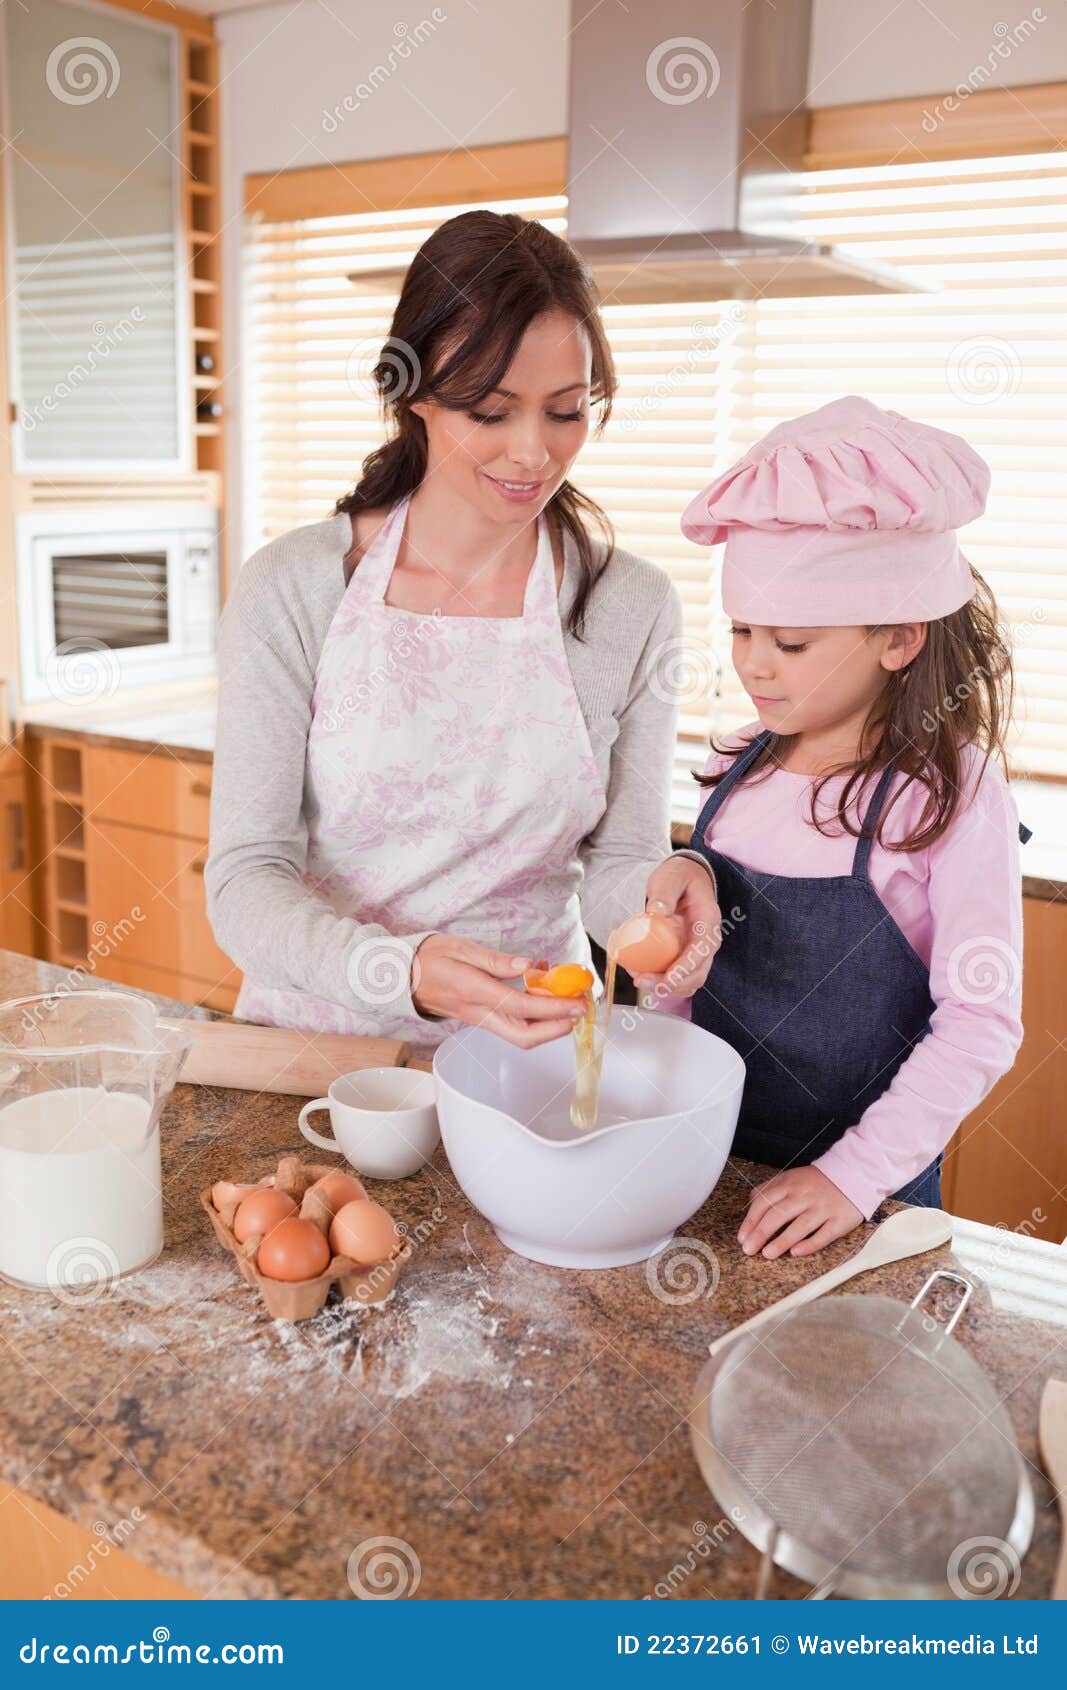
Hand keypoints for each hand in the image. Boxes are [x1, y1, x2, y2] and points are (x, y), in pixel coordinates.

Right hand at [411, 935, 583, 1048]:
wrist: (401, 975)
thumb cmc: (428, 958)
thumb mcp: (460, 948)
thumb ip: (495, 960)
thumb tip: (528, 965)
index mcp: (473, 992)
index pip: (520, 1006)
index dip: (552, 1007)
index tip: (576, 1003)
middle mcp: (479, 1012)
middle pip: (524, 1036)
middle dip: (556, 1029)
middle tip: (578, 1009)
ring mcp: (481, 1018)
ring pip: (521, 1033)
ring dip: (550, 1021)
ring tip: (568, 996)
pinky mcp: (484, 1017)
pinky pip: (514, 1020)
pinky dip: (535, 1009)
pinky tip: (543, 982)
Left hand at [630, 856, 721, 996]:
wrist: (685, 879)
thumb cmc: (680, 877)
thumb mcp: (671, 876)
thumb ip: (664, 891)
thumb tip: (657, 911)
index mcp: (708, 919)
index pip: (703, 948)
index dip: (687, 966)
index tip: (669, 977)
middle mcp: (706, 939)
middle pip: (697, 972)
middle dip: (672, 983)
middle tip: (642, 980)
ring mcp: (696, 951)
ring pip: (689, 981)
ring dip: (665, 987)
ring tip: (639, 980)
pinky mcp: (685, 956)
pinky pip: (677, 977)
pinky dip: (662, 982)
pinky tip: (641, 975)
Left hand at [738, 1167, 862, 1258]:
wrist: (853, 1174)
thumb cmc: (817, 1182)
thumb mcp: (791, 1177)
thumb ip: (770, 1189)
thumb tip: (750, 1204)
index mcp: (789, 1184)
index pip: (764, 1202)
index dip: (751, 1221)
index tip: (742, 1237)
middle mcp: (804, 1196)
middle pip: (778, 1214)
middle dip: (761, 1233)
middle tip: (749, 1249)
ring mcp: (822, 1208)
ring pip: (800, 1226)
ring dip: (781, 1241)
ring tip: (767, 1254)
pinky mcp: (839, 1221)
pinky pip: (823, 1235)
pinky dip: (809, 1244)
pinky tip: (796, 1252)